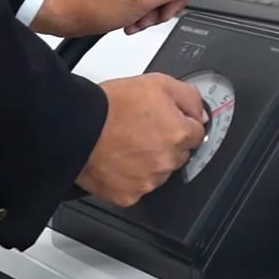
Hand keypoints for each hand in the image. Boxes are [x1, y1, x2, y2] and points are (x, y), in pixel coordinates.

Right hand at [77, 74, 208, 206]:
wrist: (77, 125)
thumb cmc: (112, 104)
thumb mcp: (158, 83)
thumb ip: (188, 97)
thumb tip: (201, 114)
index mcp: (179, 134)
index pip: (196, 134)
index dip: (181, 124)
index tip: (166, 122)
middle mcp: (167, 161)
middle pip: (178, 155)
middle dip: (166, 143)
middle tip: (142, 130)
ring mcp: (148, 181)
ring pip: (159, 172)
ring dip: (149, 162)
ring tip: (127, 144)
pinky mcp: (128, 195)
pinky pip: (137, 187)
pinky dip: (130, 178)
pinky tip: (119, 160)